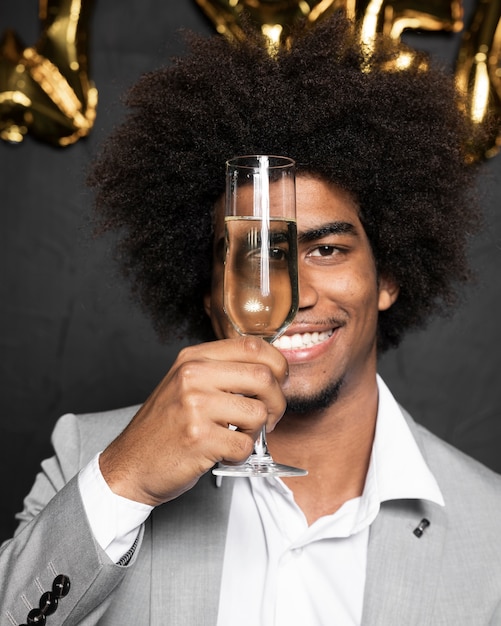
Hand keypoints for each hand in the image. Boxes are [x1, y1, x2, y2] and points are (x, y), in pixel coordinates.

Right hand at [99, 336, 287, 505]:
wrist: (130, 464)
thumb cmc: (165, 427)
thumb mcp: (186, 384)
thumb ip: (222, 371)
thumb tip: (272, 370)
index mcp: (194, 358)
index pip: (253, 345)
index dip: (278, 364)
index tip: (279, 382)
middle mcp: (193, 375)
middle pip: (265, 376)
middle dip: (277, 402)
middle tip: (268, 417)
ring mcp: (194, 406)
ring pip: (259, 413)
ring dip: (257, 432)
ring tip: (239, 436)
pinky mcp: (198, 438)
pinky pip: (245, 445)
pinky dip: (241, 455)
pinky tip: (223, 453)